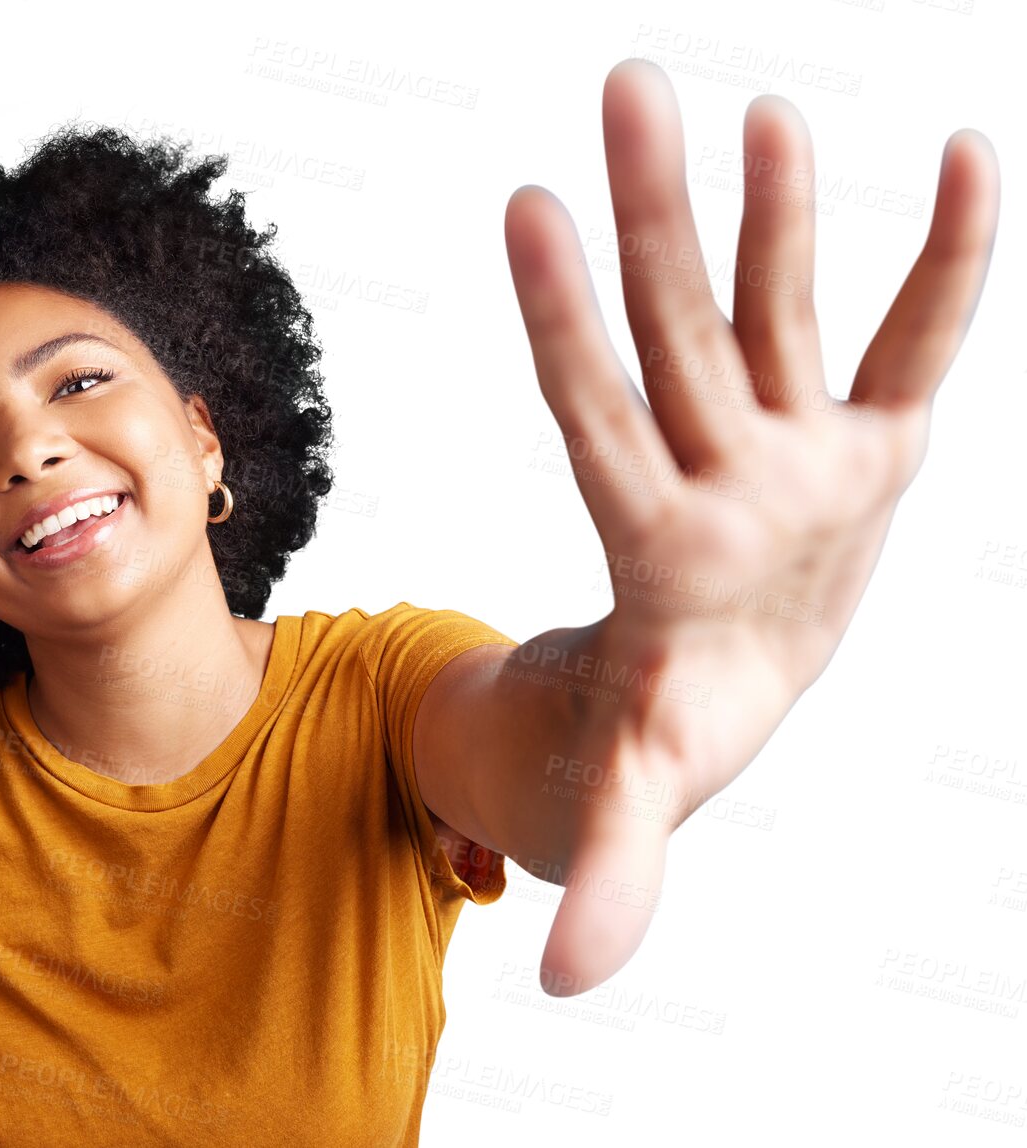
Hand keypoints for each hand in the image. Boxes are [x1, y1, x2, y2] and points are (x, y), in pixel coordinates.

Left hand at [502, 59, 998, 993]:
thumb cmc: (673, 719)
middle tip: (630, 83)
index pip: (593, 412)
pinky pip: (911, 339)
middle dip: (660, 219)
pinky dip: (944, 262)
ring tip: (761, 103)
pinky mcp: (867, 441)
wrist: (728, 674)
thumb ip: (613, 866)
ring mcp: (788, 444)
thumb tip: (562, 993)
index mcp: (651, 539)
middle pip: (679, 330)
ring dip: (775, 210)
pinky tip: (965, 156)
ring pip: (777, 309)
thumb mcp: (647, 789)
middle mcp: (712, 468)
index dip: (563, 321)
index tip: (524, 209)